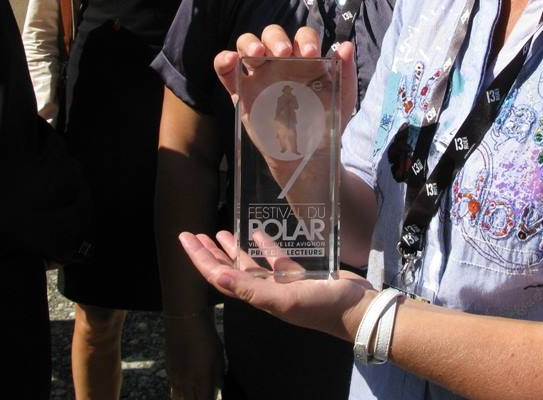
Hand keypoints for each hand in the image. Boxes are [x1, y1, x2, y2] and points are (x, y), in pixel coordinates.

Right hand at [164, 311, 222, 399]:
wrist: (184, 319)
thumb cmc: (205, 334)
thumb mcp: (218, 353)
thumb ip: (218, 373)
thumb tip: (219, 387)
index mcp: (201, 378)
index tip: (213, 398)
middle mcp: (186, 381)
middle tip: (205, 395)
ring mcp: (175, 376)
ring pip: (179, 398)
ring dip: (188, 398)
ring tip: (195, 393)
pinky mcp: (168, 369)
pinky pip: (173, 388)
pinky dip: (179, 391)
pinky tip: (186, 387)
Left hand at [180, 230, 372, 341]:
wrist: (357, 309)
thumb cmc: (321, 306)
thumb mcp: (285, 299)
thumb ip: (252, 289)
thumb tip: (219, 276)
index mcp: (257, 297)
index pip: (220, 276)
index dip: (200, 259)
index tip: (185, 238)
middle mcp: (265, 291)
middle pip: (229, 269)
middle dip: (209, 253)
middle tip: (193, 233)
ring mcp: (282, 283)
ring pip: (249, 264)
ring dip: (232, 248)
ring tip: (218, 232)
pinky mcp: (300, 274)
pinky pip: (275, 258)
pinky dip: (265, 245)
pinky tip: (259, 232)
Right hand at [213, 25, 358, 125]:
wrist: (310, 153)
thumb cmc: (328, 121)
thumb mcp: (343, 95)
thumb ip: (346, 70)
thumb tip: (347, 45)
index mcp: (305, 59)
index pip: (302, 36)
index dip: (305, 39)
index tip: (311, 54)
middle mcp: (280, 62)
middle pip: (271, 35)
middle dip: (276, 38)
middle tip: (284, 53)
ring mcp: (259, 76)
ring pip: (247, 45)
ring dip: (249, 43)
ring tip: (258, 53)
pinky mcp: (242, 93)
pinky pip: (227, 72)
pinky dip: (223, 61)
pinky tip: (230, 60)